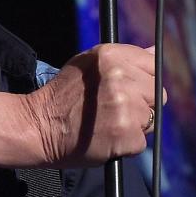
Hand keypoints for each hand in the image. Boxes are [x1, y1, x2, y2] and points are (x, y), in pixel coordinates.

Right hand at [25, 44, 161, 166]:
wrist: (39, 127)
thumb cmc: (62, 97)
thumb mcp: (87, 64)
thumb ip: (121, 59)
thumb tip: (153, 51)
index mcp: (112, 57)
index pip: (152, 65)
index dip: (142, 80)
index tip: (127, 90)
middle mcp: (120, 79)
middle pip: (156, 93)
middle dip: (141, 103)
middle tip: (113, 111)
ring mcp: (125, 107)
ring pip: (152, 118)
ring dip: (135, 125)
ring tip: (107, 125)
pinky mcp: (127, 135)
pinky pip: (141, 141)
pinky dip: (127, 145)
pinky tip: (106, 139)